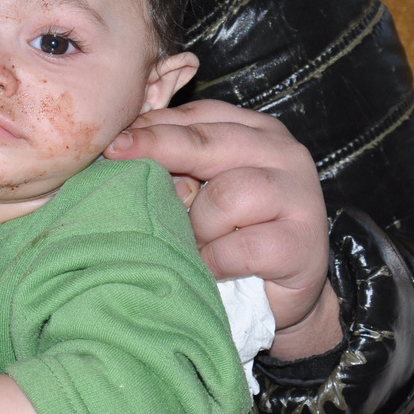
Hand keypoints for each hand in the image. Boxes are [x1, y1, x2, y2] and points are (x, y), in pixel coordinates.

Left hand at [105, 99, 340, 359]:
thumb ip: (175, 164)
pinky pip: (241, 247)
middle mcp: (283, 153)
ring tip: (190, 244)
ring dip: (197, 225)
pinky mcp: (302, 243)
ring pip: (225, 195)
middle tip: (114, 154)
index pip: (199, 116)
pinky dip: (215, 261)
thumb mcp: (201, 189)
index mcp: (255, 131)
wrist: (279, 297)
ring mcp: (300, 195)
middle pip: (208, 143)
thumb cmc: (230, 236)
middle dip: (157, 149)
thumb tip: (118, 146)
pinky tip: (208, 269)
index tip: (110, 138)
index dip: (153, 126)